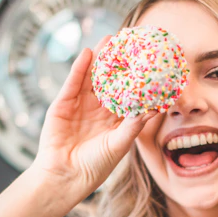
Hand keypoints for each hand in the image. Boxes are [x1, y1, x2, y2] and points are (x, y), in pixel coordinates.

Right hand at [31, 35, 156, 201]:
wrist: (65, 177)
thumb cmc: (95, 167)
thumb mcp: (119, 145)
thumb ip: (134, 125)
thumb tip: (155, 108)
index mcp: (115, 120)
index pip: (128, 94)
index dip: (137, 78)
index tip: (149, 61)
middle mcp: (98, 110)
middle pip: (110, 81)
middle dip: (119, 62)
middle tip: (131, 41)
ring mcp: (80, 105)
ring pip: (92, 77)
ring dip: (100, 58)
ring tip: (110, 39)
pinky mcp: (62, 104)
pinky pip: (72, 83)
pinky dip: (79, 68)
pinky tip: (88, 54)